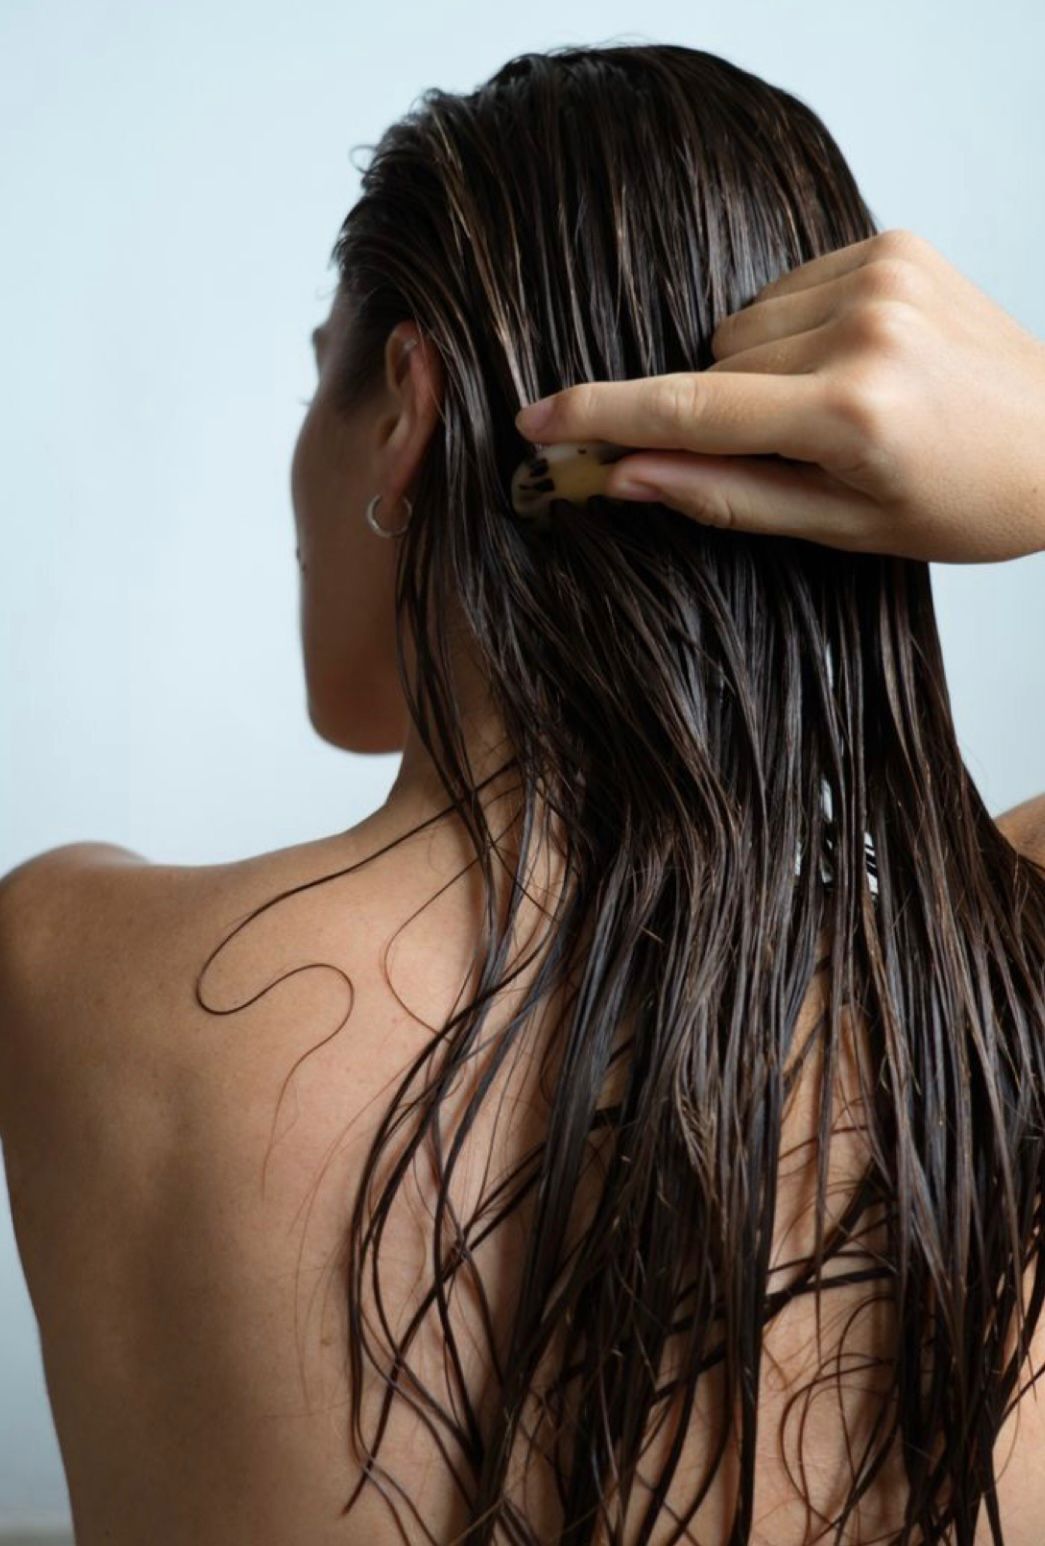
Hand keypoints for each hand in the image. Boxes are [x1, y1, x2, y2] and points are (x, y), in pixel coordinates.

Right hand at [514, 229, 1044, 563]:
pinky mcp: (892, 242)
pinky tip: (851, 363)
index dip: (604, 417)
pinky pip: (786, 290)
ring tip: (833, 407)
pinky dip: (795, 332)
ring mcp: (881, 275)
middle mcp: (864, 329)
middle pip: (715, 367)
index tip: (539, 420)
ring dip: (760, 372)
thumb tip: (623, 477)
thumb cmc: (962, 502)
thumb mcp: (844, 529)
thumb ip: (727, 498)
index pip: (693, 410)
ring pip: (743, 328)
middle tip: (796, 452)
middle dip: (724, 414)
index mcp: (852, 412)